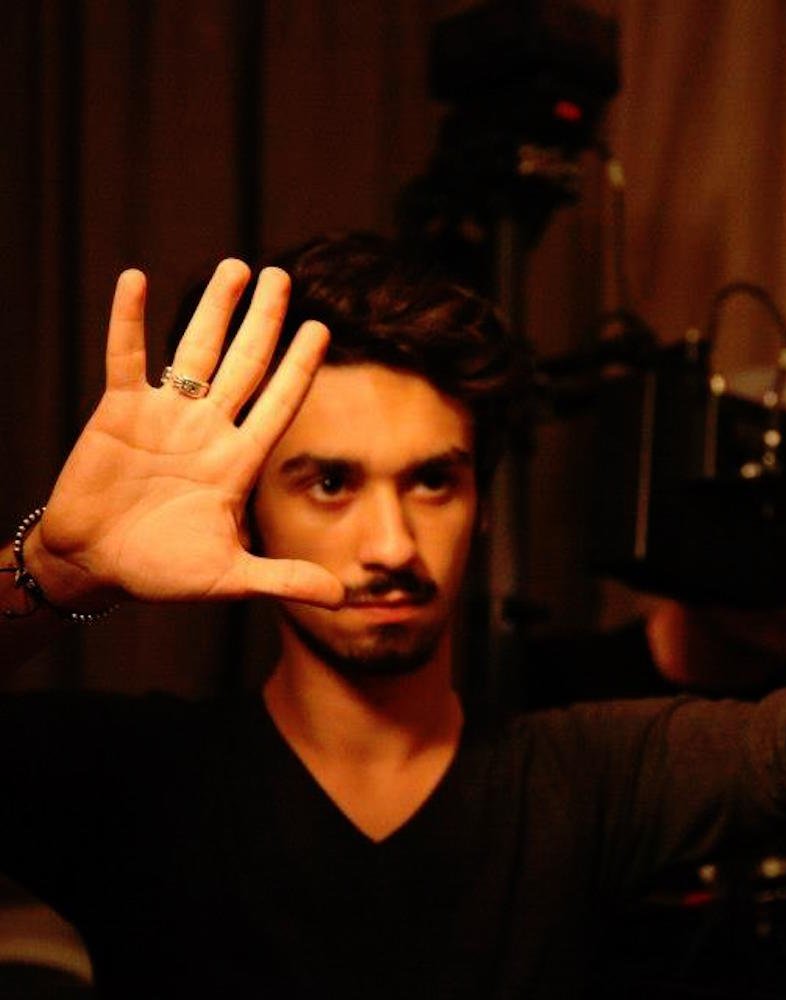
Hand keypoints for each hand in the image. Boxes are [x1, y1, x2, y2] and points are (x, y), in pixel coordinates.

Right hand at [27, 260, 343, 609]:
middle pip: (244, 364)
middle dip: (263, 321)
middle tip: (282, 276)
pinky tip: (137, 279)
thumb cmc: (162, 572)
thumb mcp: (228, 577)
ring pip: (195, 352)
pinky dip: (130, 321)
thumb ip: (284, 580)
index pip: (277, 404)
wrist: (94, 566)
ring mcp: (164, 417)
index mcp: (236, 462)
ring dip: (213, 310)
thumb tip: (342, 598)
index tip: (321, 328)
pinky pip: (126, 357)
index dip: (298, 367)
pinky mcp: (117, 413)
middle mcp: (207, 430)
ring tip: (236, 268)